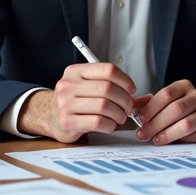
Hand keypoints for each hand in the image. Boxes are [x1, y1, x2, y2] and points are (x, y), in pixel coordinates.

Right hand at [20, 62, 136, 142]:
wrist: (48, 116)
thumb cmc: (75, 101)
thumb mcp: (90, 88)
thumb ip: (116, 89)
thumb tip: (147, 98)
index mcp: (75, 71)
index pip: (108, 70)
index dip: (125, 80)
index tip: (131, 90)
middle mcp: (68, 85)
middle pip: (108, 89)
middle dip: (124, 100)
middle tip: (128, 108)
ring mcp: (66, 103)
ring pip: (104, 106)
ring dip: (118, 114)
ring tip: (119, 117)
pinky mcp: (68, 121)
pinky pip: (97, 122)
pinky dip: (109, 125)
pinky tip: (109, 125)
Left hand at [135, 80, 195, 145]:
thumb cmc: (179, 106)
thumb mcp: (164, 101)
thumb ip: (148, 103)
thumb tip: (131, 106)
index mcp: (184, 86)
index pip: (166, 94)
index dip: (151, 108)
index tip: (141, 119)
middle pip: (175, 109)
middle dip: (156, 124)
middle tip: (143, 134)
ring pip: (185, 124)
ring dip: (167, 134)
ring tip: (155, 139)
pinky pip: (193, 136)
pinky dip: (179, 140)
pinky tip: (170, 142)